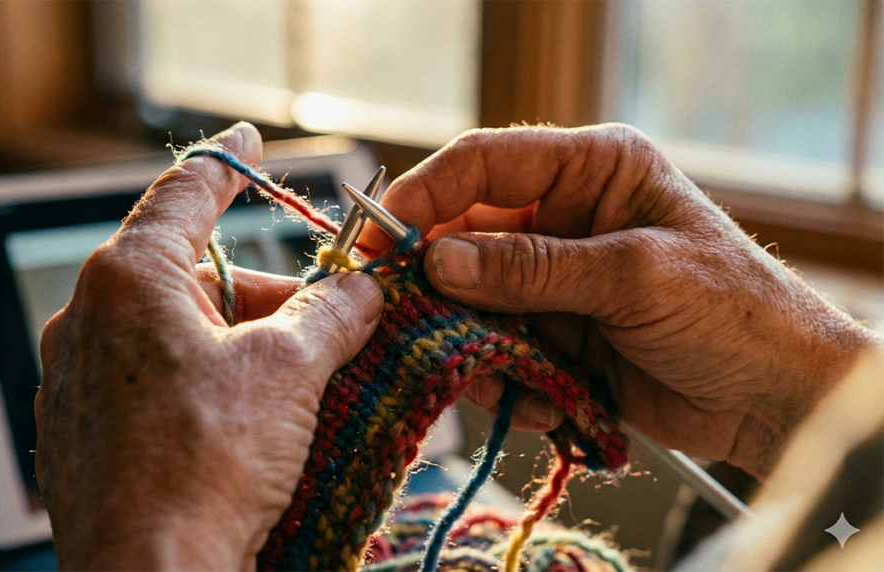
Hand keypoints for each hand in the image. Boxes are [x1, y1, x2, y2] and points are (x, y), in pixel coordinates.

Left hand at [34, 122, 383, 570]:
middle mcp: (89, 318)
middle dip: (265, 294)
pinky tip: (246, 429)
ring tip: (297, 394)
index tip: (247, 141)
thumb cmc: (204, 469)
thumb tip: (363, 288)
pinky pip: (156, 382)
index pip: (185, 192)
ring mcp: (81, 379)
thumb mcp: (290, 371)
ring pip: (178, 334)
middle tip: (327, 322)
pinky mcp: (88, 432)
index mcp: (129, 278)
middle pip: (195, 275)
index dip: (229, 163)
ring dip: (242, 348)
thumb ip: (332, 310)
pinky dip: (206, 386)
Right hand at [359, 124, 879, 477]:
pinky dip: (500, 377)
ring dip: (469, 340)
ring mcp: (555, 281)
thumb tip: (440, 260)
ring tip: (495, 378)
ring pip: (471, 300)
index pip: (486, 163)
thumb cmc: (735, 313)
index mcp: (592, 172)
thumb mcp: (634, 278)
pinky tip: (537, 400)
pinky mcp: (554, 334)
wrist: (777, 400)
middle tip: (408, 320)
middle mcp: (564, 219)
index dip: (427, 194)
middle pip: (465, 236)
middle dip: (437, 282)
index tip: (385, 238)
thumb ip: (533, 269)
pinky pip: (495, 347)